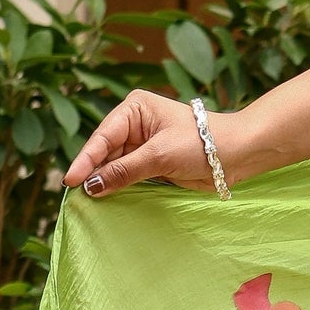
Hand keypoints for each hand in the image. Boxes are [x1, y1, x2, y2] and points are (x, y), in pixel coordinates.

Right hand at [66, 90, 234, 197]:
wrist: (238, 154)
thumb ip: (124, 171)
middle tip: (74, 196)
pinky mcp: (151, 162)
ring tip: (85, 201)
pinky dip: (118, 186)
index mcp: (135, 108)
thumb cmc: (201, 144)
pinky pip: (127, 175)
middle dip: (93, 172)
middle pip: (105, 151)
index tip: (71, 180)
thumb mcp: (159, 156)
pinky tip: (105, 198)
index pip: (103, 136)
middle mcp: (134, 123)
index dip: (86, 160)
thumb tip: (92, 186)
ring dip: (104, 181)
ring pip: (114, 165)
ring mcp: (142, 144)